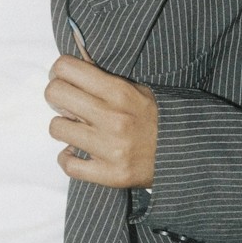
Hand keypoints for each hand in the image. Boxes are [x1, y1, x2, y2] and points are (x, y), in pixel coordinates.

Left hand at [45, 48, 157, 188]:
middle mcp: (113, 118)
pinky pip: (67, 164)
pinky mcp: (110, 174)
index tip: (64, 79)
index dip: (59, 72)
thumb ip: (104, 79)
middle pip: (54, 93)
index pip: (66, 68)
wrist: (187, 154)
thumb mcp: (137, 89)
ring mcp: (110, 148)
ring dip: (65, 128)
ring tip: (79, 130)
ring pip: (56, 127)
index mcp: (119, 91)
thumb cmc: (157, 118)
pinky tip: (78, 153)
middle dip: (57, 96)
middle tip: (67, 103)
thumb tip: (68, 70)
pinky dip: (68, 158)